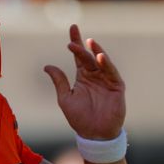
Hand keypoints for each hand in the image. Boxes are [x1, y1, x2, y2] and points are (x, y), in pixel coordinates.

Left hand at [44, 24, 125, 139]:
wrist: (94, 135)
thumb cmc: (79, 118)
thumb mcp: (65, 98)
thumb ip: (59, 81)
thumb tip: (47, 66)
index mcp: (83, 77)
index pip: (79, 56)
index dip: (76, 42)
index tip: (73, 27)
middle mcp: (95, 76)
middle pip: (89, 57)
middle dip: (82, 47)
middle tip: (73, 41)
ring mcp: (107, 80)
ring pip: (101, 62)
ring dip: (96, 52)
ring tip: (89, 43)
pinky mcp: (117, 87)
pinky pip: (112, 73)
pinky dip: (106, 64)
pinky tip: (99, 57)